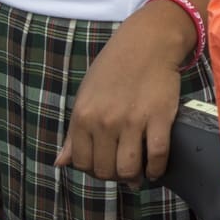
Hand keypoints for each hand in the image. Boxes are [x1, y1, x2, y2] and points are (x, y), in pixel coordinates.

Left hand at [56, 3, 190, 179]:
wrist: (147, 42)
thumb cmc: (114, 66)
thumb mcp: (86, 94)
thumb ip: (74, 132)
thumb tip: (60, 162)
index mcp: (83, 116)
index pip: (82, 163)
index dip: (94, 170)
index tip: (105, 165)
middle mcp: (104, 122)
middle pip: (105, 170)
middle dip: (114, 176)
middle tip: (124, 169)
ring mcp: (132, 121)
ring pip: (129, 169)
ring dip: (133, 177)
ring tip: (139, 172)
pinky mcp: (159, 118)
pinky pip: (157, 156)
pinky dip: (157, 169)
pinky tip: (156, 168)